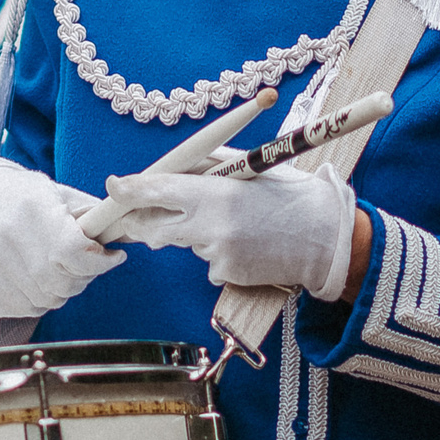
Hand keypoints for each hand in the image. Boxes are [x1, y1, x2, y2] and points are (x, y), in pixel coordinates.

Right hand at [0, 158, 120, 320]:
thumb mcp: (58, 193)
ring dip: (59, 290)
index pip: (75, 252)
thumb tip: (128, 230)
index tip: (110, 256)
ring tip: (51, 266)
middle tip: (80, 262)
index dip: (100, 260)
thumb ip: (92, 215)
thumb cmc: (20, 197)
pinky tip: (30, 277)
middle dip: (81, 276)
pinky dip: (35, 300)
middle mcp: (8, 241)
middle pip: (64, 283)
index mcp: (32, 211)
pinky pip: (25, 310)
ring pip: (47, 302)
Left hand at [102, 162, 368, 298]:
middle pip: (155, 226)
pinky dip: (217, 254)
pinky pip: (207, 262)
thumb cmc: (287, 196)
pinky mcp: (226, 274)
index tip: (114, 187)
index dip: (130, 190)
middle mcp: (210, 224)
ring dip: (194, 235)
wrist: (324, 238)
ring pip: (184, 243)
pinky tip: (245, 245)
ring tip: (233, 225)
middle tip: (140, 218)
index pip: (158, 190)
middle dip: (144, 223)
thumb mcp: (247, 168)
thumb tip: (172, 167)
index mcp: (215, 191)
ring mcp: (217, 253)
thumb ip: (207, 166)